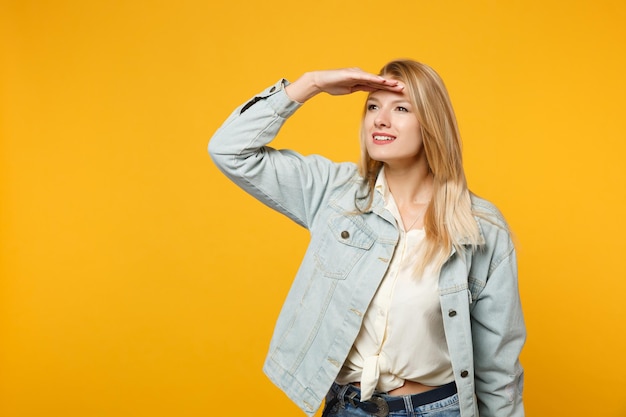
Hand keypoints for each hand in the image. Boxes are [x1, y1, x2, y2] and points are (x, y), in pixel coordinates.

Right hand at [285, 68, 402, 102]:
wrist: (320, 81)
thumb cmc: (332, 86)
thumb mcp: (349, 89)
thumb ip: (359, 89)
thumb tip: (368, 94)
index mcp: (361, 80)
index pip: (378, 85)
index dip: (389, 89)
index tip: (400, 93)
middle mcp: (361, 75)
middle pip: (379, 81)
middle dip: (391, 85)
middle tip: (404, 88)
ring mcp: (357, 73)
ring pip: (375, 78)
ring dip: (386, 82)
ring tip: (397, 85)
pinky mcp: (352, 73)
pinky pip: (365, 77)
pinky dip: (374, 79)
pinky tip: (383, 81)